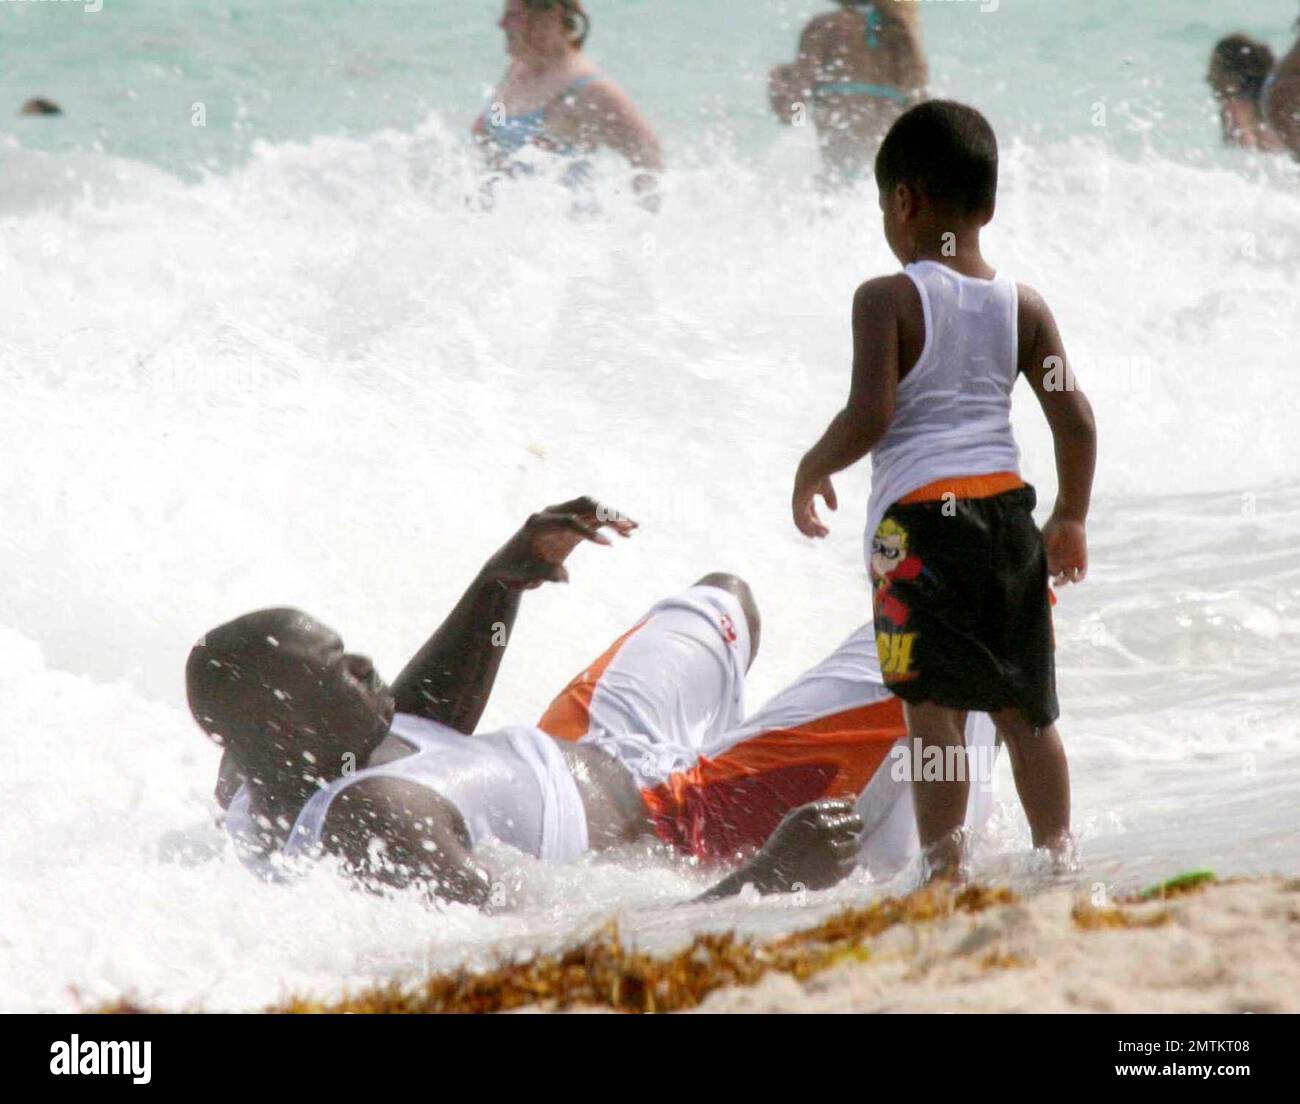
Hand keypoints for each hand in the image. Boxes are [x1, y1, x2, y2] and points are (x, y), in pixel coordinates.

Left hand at [483, 496, 636, 590]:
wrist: (508, 567)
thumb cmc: (515, 572)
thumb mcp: (524, 577)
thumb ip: (543, 575)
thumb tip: (564, 578)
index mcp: (538, 523)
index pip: (568, 520)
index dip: (589, 531)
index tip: (609, 545)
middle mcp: (551, 514)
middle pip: (584, 504)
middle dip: (607, 514)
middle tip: (628, 527)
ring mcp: (562, 517)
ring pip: (593, 508)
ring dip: (613, 516)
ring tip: (634, 528)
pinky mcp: (570, 525)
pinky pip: (594, 519)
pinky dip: (610, 524)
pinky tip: (627, 534)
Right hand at [743, 799, 862, 894]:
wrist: (771, 872)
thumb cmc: (785, 840)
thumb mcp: (798, 816)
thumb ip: (825, 804)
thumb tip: (854, 797)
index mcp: (813, 812)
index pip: (847, 807)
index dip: (845, 814)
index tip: (839, 820)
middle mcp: (824, 829)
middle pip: (858, 823)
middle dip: (853, 827)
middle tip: (844, 834)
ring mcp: (831, 851)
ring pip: (856, 844)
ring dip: (848, 846)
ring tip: (831, 851)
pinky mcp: (835, 871)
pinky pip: (852, 862)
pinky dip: (844, 862)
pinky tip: (829, 863)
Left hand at [792, 465, 836, 538]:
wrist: (814, 469)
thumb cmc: (820, 476)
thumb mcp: (827, 489)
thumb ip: (830, 499)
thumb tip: (834, 509)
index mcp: (806, 496)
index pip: (809, 512)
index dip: (816, 521)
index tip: (824, 529)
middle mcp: (800, 501)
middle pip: (806, 519)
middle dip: (814, 528)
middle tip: (824, 535)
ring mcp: (797, 504)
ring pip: (802, 522)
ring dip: (811, 530)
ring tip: (821, 536)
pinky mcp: (797, 505)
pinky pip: (800, 521)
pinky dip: (806, 528)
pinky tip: (813, 533)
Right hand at [1042, 512, 1086, 585]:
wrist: (1067, 519)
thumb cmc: (1052, 529)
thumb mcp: (1043, 543)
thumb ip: (1039, 555)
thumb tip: (1030, 566)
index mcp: (1050, 560)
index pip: (1047, 574)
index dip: (1044, 579)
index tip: (1041, 580)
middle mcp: (1060, 563)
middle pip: (1057, 579)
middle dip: (1055, 583)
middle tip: (1052, 584)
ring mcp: (1071, 562)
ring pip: (1068, 578)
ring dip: (1063, 582)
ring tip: (1058, 582)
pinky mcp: (1081, 560)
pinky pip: (1081, 574)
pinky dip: (1078, 579)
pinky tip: (1073, 579)